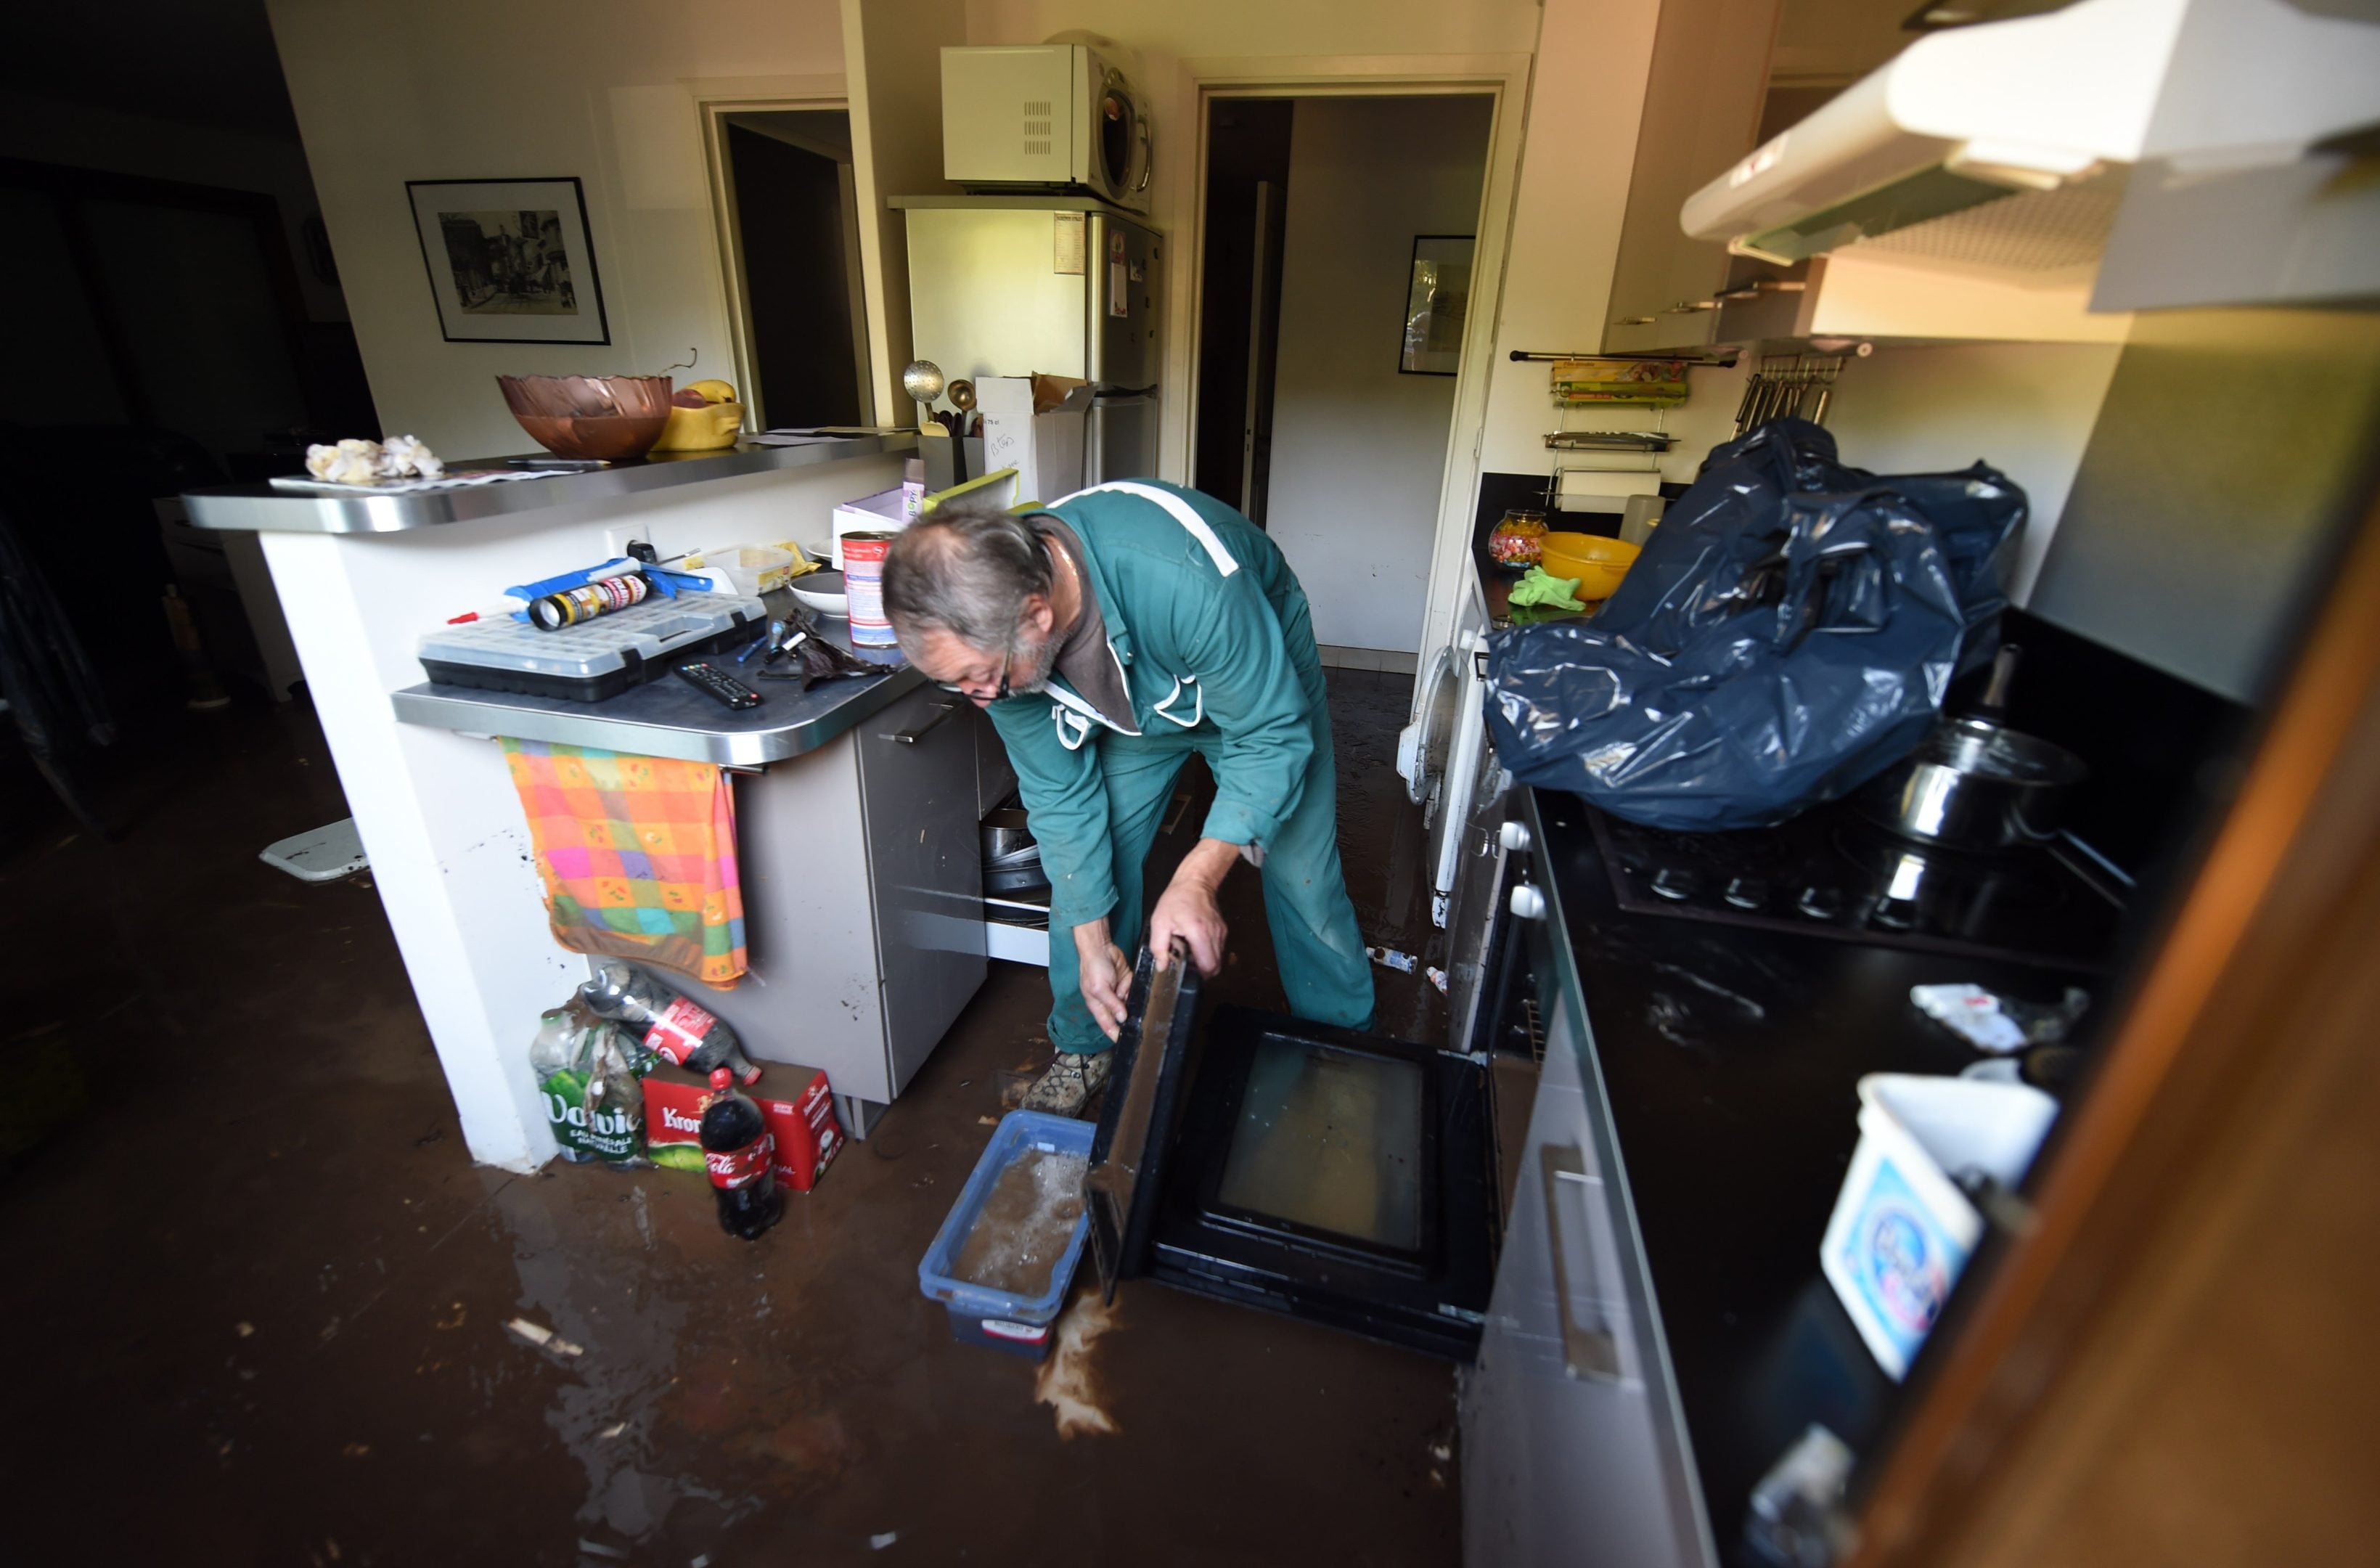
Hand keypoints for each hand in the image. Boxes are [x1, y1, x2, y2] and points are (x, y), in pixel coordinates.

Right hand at [1073, 920, 1131, 1041]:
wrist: (1101, 947)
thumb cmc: (1092, 966)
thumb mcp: (1098, 989)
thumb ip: (1111, 1004)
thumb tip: (1121, 1018)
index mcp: (1097, 1005)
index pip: (1107, 1025)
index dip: (1114, 1034)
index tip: (1123, 1041)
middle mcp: (1109, 1000)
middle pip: (1121, 1016)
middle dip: (1127, 1016)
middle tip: (1129, 1013)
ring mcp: (1119, 991)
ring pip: (1130, 1003)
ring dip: (1130, 998)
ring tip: (1121, 987)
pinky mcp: (1127, 982)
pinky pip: (1135, 990)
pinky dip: (1134, 987)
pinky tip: (1127, 982)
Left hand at [1149, 838, 1239, 977]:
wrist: (1195, 881)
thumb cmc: (1176, 900)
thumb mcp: (1159, 922)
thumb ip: (1159, 947)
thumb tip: (1162, 967)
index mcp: (1199, 934)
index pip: (1207, 967)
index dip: (1197, 975)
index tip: (1186, 972)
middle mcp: (1214, 935)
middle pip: (1215, 967)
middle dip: (1201, 972)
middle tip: (1187, 966)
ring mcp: (1221, 932)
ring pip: (1218, 959)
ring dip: (1205, 962)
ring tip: (1190, 953)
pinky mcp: (1223, 930)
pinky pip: (1218, 949)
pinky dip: (1208, 952)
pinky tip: (1196, 944)